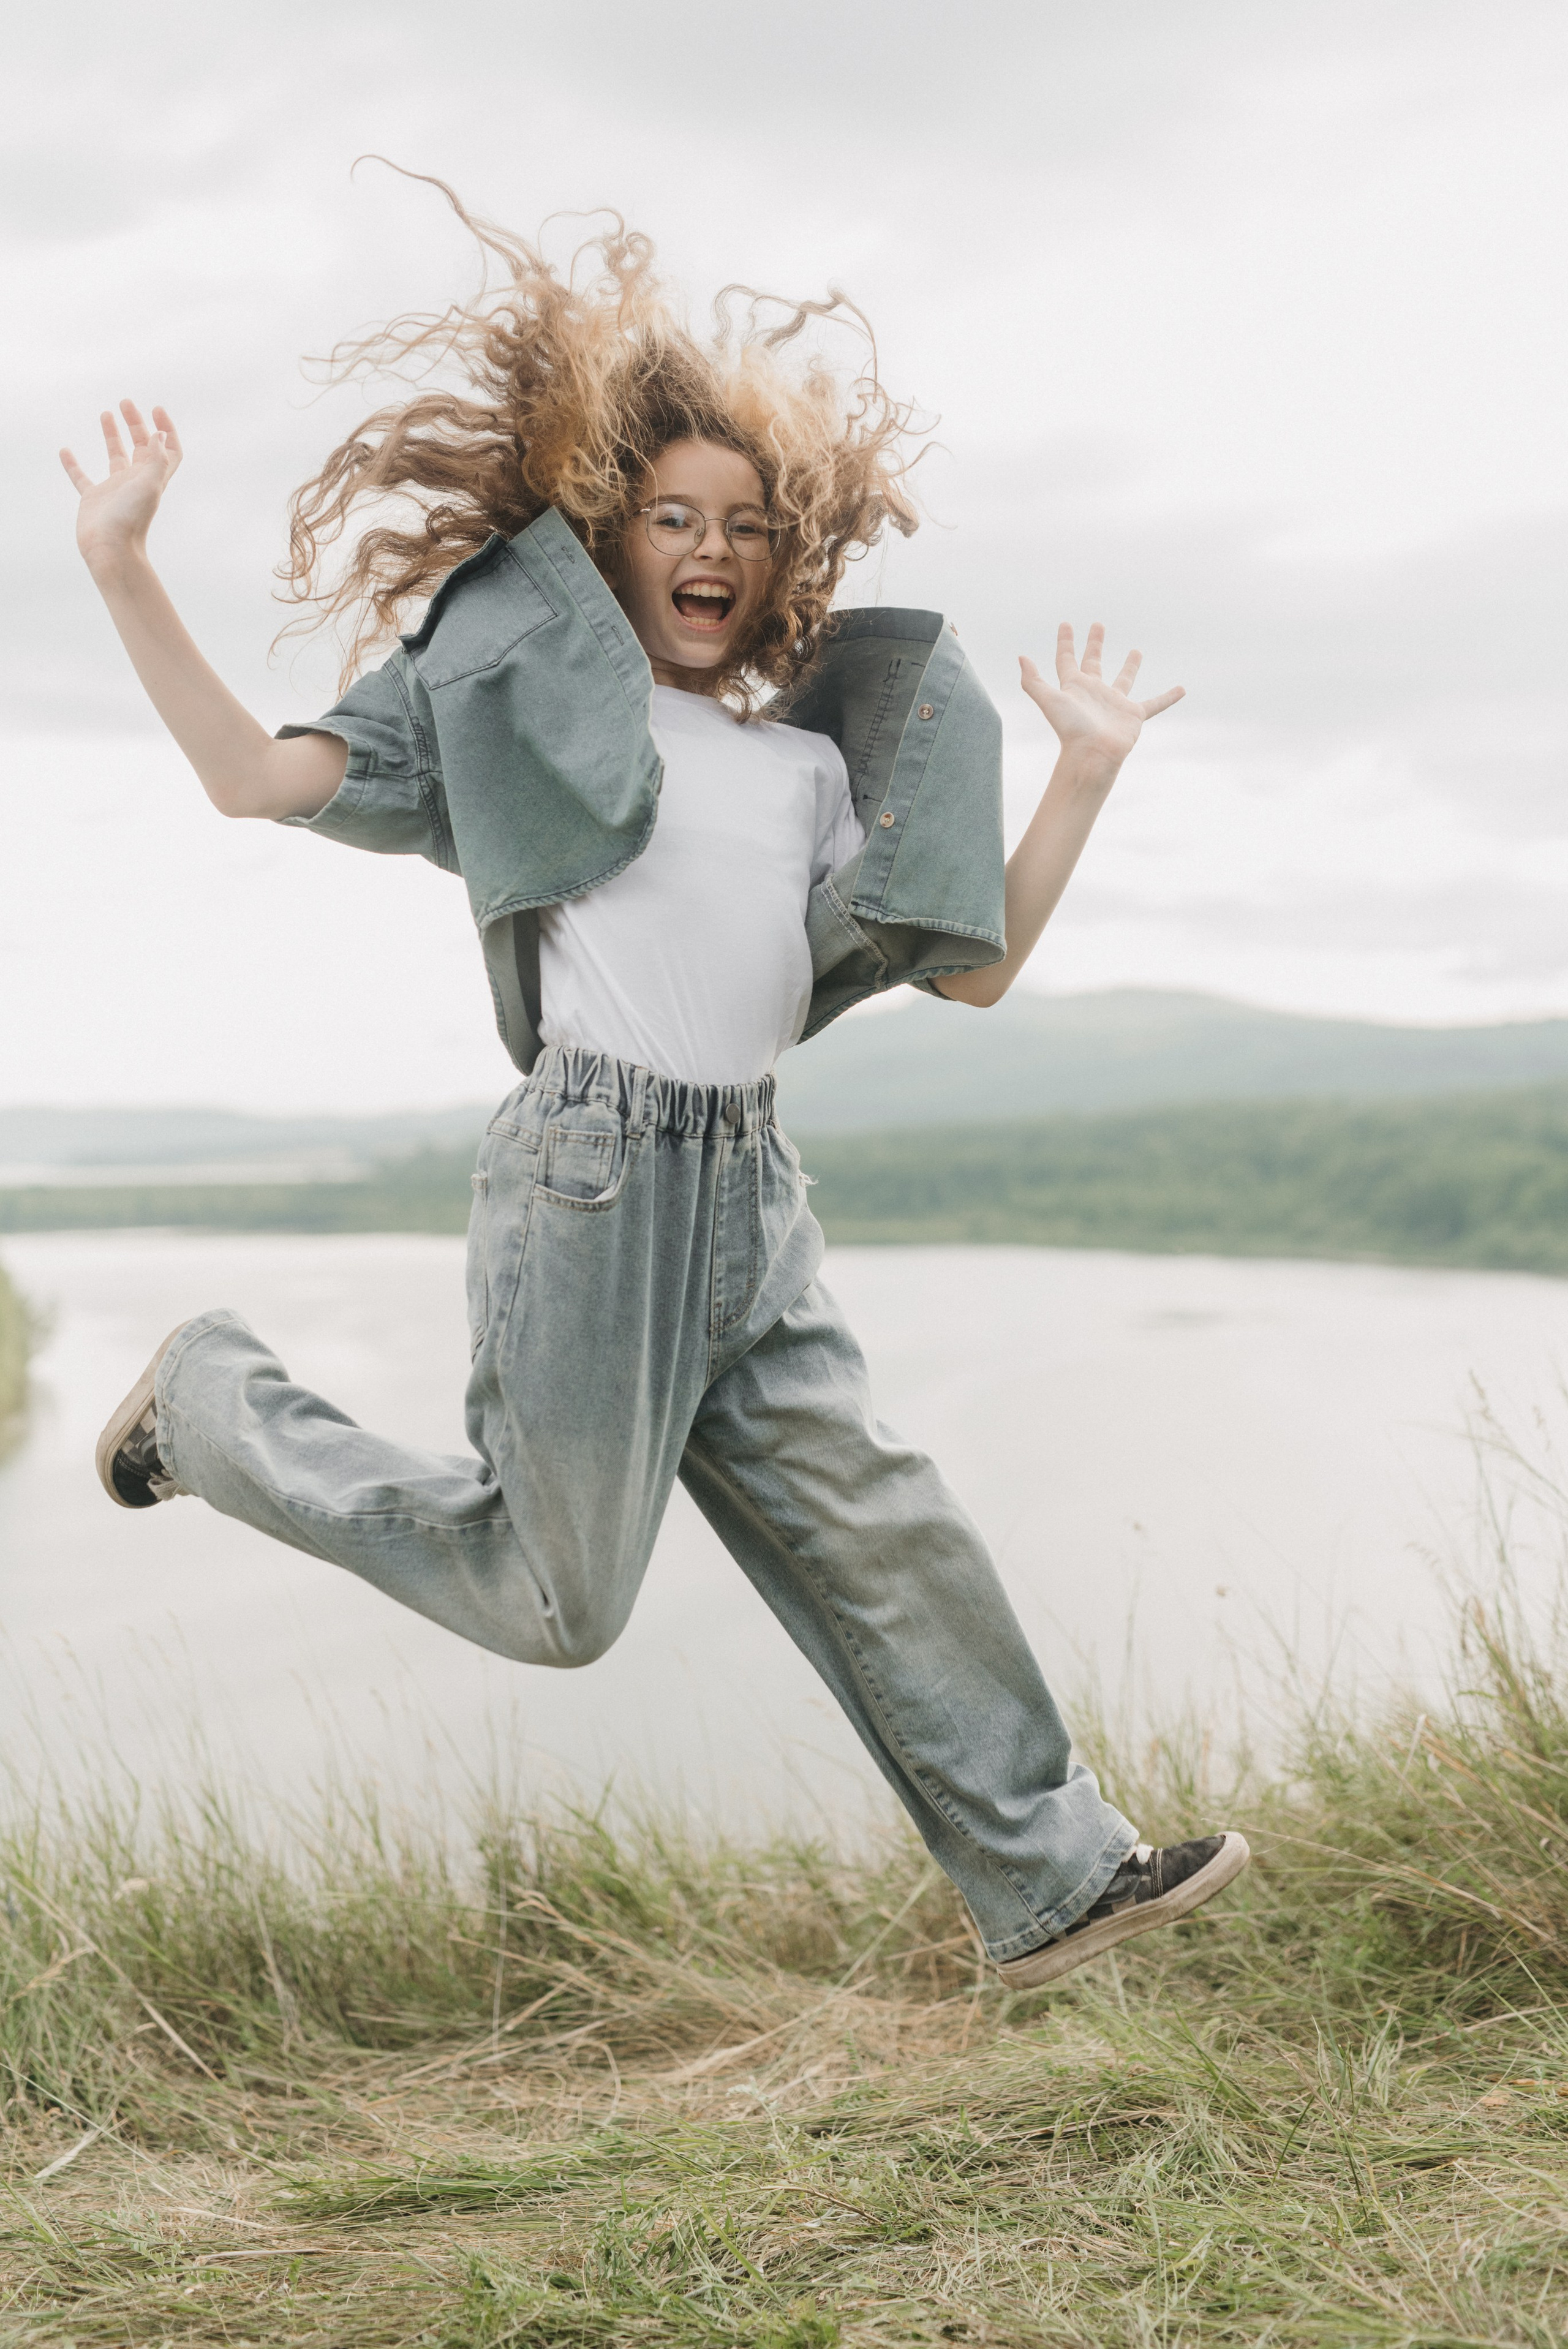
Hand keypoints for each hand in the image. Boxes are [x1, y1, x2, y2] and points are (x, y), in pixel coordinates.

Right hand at [60, 399, 182, 577]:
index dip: (167, 430)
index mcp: (153, 478)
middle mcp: (136, 481)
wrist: (111, 549)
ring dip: (113, 435)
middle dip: (136, 424)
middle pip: (141, 447)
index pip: (168, 450)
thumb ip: (158, 459)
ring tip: (106, 412)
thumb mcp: (150, 485)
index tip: (155, 410)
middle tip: (125, 403)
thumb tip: (160, 435)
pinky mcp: (93, 499)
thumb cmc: (131, 519)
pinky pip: (81, 477)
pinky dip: (73, 464)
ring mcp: (114, 489)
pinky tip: (66, 450)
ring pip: (115, 456)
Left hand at [1020, 622, 1183, 770]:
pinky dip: (1168, 698)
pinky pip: (1155, 704)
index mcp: (1074, 687)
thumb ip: (1032, 681)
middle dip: (1095, 643)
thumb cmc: (1069, 729)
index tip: (1065, 624)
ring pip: (1124, 679)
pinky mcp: (1134, 715)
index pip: (1067, 659)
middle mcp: (1094, 693)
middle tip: (1098, 625)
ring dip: (1130, 666)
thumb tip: (1020, 657)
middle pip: (1093, 662)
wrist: (1091, 755)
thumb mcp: (1048, 700)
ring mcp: (1115, 703)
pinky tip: (1182, 689)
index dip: (1065, 642)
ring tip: (1136, 651)